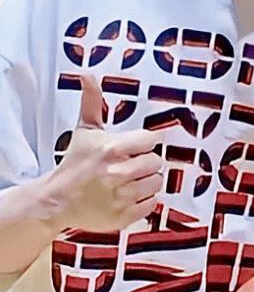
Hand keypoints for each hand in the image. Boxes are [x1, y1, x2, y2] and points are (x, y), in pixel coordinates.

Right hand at [50, 76, 162, 231]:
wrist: (58, 199)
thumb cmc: (75, 163)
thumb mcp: (85, 129)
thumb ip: (92, 101)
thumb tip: (87, 75)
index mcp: (113, 148)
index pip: (152, 140)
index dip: (145, 142)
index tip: (138, 146)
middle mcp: (120, 172)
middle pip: (157, 162)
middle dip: (146, 161)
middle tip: (131, 163)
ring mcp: (123, 197)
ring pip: (157, 183)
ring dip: (147, 181)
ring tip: (130, 179)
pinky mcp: (124, 216)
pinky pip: (152, 205)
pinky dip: (143, 201)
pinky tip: (128, 195)